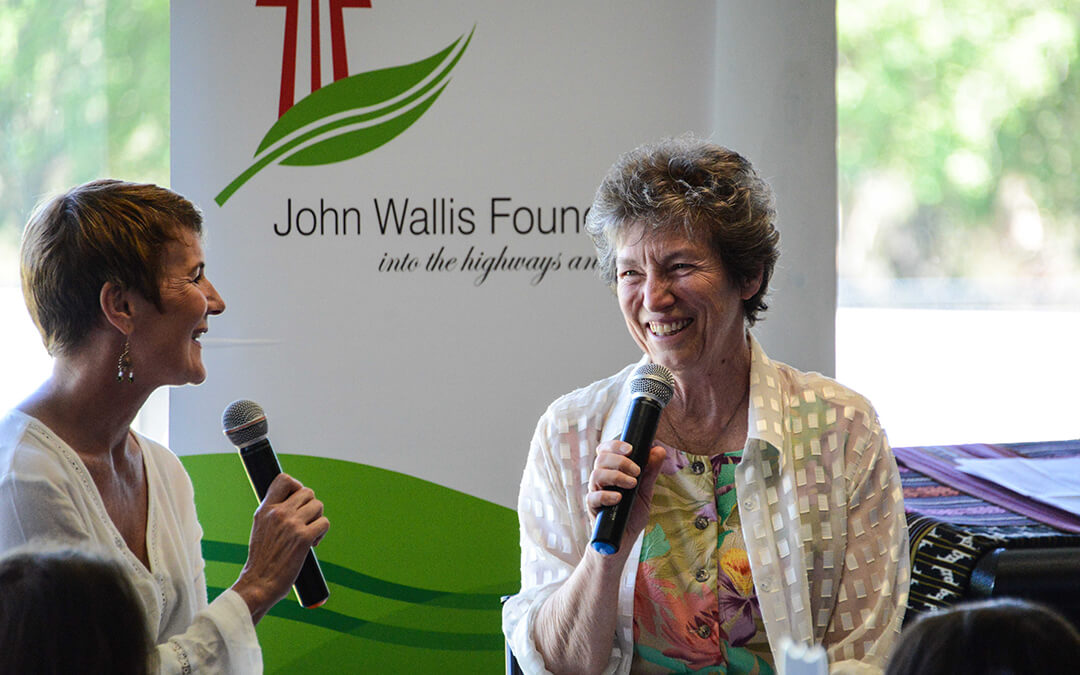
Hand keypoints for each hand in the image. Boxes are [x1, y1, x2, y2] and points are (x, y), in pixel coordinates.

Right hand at [231, 473, 329, 622]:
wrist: (258, 584)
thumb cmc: (262, 561)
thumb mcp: (261, 528)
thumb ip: (274, 513)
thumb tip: (294, 501)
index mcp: (265, 509)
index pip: (284, 479)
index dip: (296, 486)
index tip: (297, 501)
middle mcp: (278, 513)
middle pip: (308, 492)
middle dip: (311, 507)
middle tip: (305, 523)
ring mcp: (291, 524)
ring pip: (318, 506)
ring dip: (317, 520)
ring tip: (308, 534)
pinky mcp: (303, 538)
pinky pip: (324, 523)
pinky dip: (322, 533)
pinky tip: (313, 544)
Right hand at [586, 440, 665, 545]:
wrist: (623, 541)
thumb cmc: (632, 514)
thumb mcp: (646, 492)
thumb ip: (650, 472)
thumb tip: (659, 450)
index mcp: (611, 471)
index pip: (606, 450)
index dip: (615, 445)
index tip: (630, 448)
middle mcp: (601, 479)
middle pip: (601, 458)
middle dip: (620, 461)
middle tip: (637, 471)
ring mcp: (595, 493)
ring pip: (596, 474)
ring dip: (616, 476)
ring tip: (632, 484)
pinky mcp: (593, 509)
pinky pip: (593, 497)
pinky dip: (606, 495)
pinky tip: (619, 498)